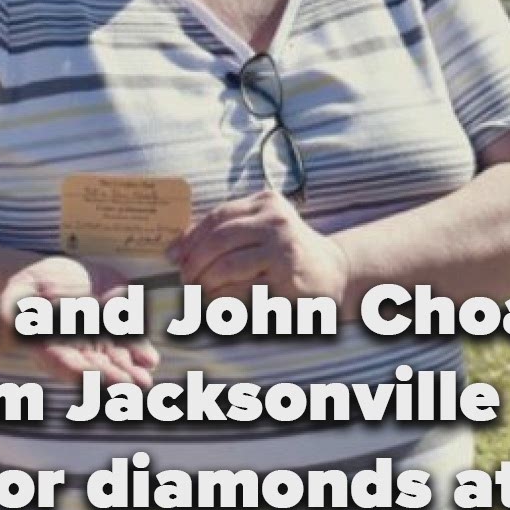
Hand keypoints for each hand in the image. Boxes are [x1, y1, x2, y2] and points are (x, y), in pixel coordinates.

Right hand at [0, 255, 157, 386]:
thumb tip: (8, 317)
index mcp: (49, 347)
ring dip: (129, 373)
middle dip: (111, 379)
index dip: (79, 373)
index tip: (92, 380)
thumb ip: (13, 308)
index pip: (63, 364)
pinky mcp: (116, 328)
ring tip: (143, 382)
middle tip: (128, 387)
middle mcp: (75, 350)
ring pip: (114, 361)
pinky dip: (140, 351)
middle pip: (94, 369)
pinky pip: (129, 343)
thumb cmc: (31, 289)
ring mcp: (97, 342)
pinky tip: (149, 359)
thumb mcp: (18, 294)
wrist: (54, 277)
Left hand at [169, 190, 350, 304]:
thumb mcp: (263, 228)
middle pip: (218, 241)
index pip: (218, 217)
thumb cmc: (289, 251)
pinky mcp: (286, 281)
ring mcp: (283, 252)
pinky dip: (222, 301)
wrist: (335, 272)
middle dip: (194, 263)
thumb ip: (228, 230)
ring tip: (199, 294)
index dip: (190, 238)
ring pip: (226, 268)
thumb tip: (176, 247)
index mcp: (267, 203)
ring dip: (205, 284)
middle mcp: (276, 223)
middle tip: (185, 280)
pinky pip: (241, 292)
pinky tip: (218, 305)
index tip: (174, 256)